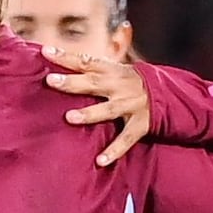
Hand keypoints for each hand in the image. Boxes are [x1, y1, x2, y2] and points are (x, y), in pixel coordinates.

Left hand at [45, 36, 150, 168]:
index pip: (86, 61)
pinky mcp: (139, 125)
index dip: (66, 56)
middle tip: (51, 81)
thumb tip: (59, 61)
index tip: (46, 51)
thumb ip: (91, 69)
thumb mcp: (115, 70)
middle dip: (73, 82)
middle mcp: (120, 87)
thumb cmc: (130, 82)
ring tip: (70, 118)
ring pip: (108, 110)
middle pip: (94, 83)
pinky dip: (114, 150)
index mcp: (112, 71)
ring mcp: (130, 106)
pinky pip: (125, 139)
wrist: (167, 94)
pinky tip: (100, 161)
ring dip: (89, 114)